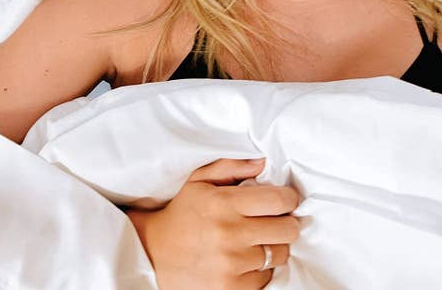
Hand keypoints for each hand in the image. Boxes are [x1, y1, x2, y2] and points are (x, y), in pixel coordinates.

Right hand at [126, 157, 300, 289]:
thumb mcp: (200, 180)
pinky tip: (245, 261)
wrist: (152, 255)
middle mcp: (230, 234)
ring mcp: (231, 265)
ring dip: (273, 247)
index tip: (284, 200)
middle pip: (288, 229)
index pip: (280, 200)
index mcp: (225, 203)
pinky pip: (266, 278)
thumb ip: (233, 167)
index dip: (289, 199)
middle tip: (274, 221)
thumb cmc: (182, 213)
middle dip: (285, 222)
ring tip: (256, 241)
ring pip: (280, 255)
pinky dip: (260, 270)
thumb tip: (263, 163)